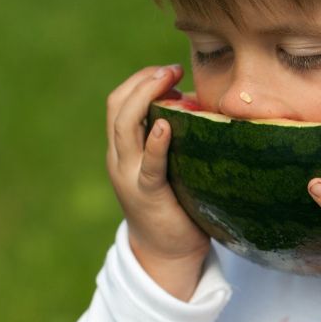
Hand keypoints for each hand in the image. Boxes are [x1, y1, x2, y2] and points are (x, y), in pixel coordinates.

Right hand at [106, 65, 209, 300]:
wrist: (166, 252)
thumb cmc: (177, 201)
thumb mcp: (172, 162)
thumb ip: (179, 136)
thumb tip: (203, 102)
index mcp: (123, 148)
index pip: (119, 101)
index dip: (139, 79)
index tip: (168, 69)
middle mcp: (119, 158)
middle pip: (117, 107)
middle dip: (142, 81)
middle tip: (171, 69)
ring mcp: (129, 176)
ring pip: (124, 128)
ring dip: (145, 98)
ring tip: (168, 82)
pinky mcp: (147, 194)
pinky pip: (148, 165)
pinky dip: (154, 143)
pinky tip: (165, 127)